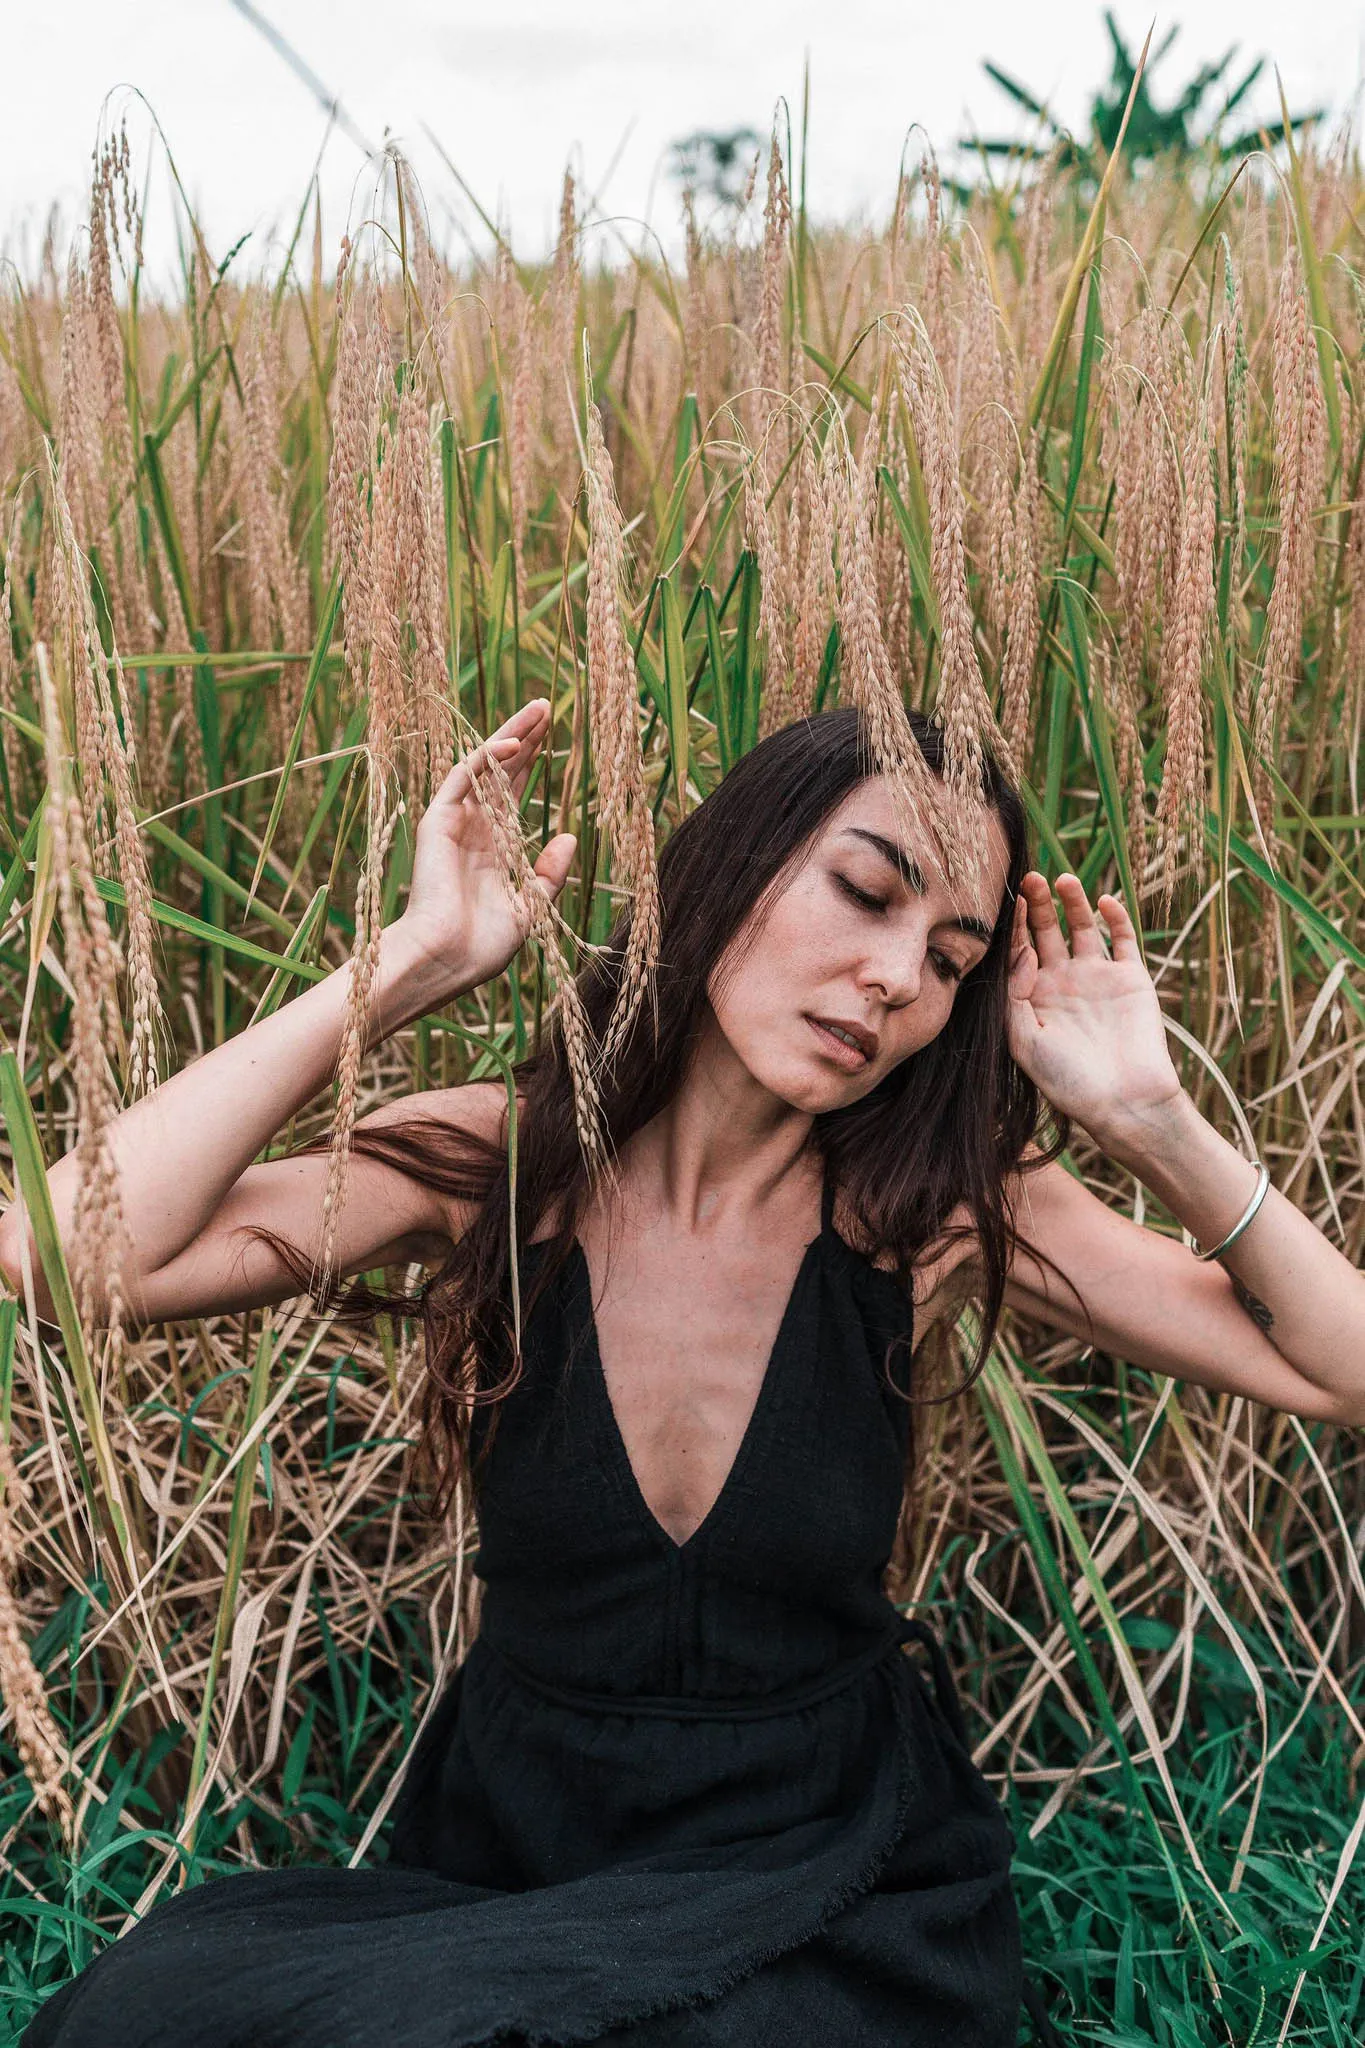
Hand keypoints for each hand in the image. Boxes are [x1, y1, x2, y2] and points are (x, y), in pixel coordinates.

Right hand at [396, 699, 576, 994]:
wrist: (450, 959)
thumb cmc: (484, 944)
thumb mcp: (530, 906)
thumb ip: (548, 873)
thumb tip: (570, 836)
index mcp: (492, 847)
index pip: (512, 792)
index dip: (531, 763)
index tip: (554, 737)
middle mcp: (472, 829)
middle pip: (499, 771)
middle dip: (523, 738)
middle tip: (545, 707)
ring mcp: (454, 822)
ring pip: (482, 766)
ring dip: (509, 736)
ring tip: (537, 711)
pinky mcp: (438, 821)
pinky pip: (463, 779)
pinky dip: (486, 759)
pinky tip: (513, 744)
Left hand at [1006, 873, 1184, 1143]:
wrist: (1122, 1102)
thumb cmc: (1067, 1080)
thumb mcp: (1023, 1041)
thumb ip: (1015, 995)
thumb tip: (1024, 951)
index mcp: (1034, 996)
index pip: (1019, 950)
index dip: (1014, 925)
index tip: (1009, 900)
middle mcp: (1064, 982)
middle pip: (1046, 932)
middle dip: (1037, 905)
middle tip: (1030, 879)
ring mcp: (1098, 977)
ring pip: (1082, 928)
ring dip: (1073, 903)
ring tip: (1062, 880)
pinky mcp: (1131, 979)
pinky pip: (1122, 940)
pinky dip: (1115, 919)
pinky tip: (1103, 901)